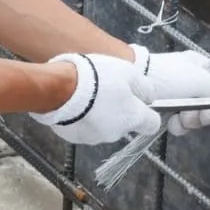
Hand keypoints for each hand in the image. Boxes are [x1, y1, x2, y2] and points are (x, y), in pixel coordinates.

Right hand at [30, 53, 160, 145]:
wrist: (58, 88)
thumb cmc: (95, 78)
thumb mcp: (127, 72)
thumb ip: (143, 87)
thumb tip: (149, 96)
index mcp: (133, 117)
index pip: (151, 125)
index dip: (147, 114)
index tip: (140, 103)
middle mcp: (116, 133)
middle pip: (124, 124)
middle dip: (118, 111)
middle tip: (107, 90)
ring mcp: (93, 137)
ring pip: (102, 127)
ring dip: (98, 114)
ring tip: (87, 95)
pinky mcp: (74, 137)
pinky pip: (82, 128)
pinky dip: (80, 119)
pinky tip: (74, 103)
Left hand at [133, 45, 209, 134]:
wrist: (130, 84)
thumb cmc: (167, 76)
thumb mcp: (200, 80)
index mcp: (203, 67)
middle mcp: (193, 81)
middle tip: (203, 114)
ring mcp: (179, 96)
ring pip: (199, 116)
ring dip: (194, 120)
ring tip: (183, 117)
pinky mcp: (166, 110)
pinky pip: (182, 123)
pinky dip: (180, 125)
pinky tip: (173, 122)